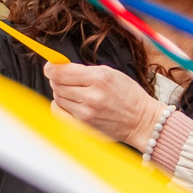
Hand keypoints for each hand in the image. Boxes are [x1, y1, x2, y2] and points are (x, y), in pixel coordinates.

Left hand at [46, 62, 162, 149]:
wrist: (142, 120)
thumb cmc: (128, 95)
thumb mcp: (111, 73)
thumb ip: (84, 70)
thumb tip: (58, 68)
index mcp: (99, 78)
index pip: (60, 72)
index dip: (51, 67)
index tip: (50, 66)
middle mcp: (91, 96)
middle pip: (56, 84)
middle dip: (57, 79)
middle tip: (66, 78)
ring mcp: (86, 113)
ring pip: (58, 97)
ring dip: (61, 92)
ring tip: (74, 91)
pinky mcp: (84, 126)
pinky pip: (59, 113)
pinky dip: (59, 106)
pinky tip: (67, 103)